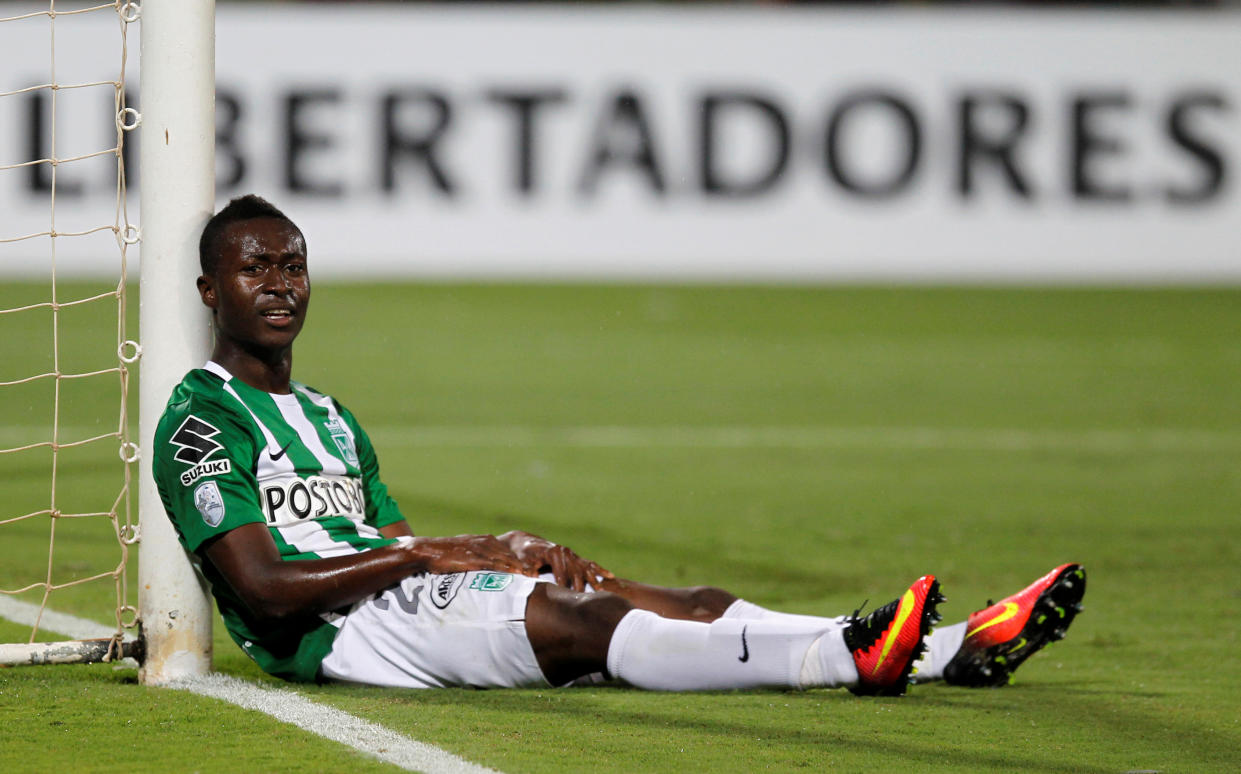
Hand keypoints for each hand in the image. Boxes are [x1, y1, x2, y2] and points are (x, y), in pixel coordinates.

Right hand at [404, 534, 528, 575]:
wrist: (427, 550)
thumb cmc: (444, 554)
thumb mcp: (464, 553)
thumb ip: (477, 557)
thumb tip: (485, 568)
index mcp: (483, 540)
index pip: (506, 550)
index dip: (519, 559)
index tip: (531, 567)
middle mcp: (484, 542)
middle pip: (509, 553)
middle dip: (524, 563)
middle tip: (538, 572)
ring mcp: (479, 549)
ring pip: (504, 558)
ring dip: (519, 566)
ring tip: (532, 575)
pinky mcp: (473, 557)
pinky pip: (493, 563)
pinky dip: (506, 568)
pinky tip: (515, 574)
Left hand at [500, 530, 614, 591]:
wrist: (527, 544)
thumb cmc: (524, 554)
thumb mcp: (522, 559)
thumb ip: (527, 568)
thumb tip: (531, 575)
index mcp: (553, 552)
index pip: (561, 571)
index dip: (563, 585)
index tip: (567, 597)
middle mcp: (565, 552)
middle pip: (575, 572)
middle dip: (579, 587)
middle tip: (584, 601)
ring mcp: (572, 554)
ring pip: (585, 569)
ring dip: (593, 581)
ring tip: (601, 592)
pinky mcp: (576, 558)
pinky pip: (590, 564)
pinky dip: (600, 570)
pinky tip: (610, 576)